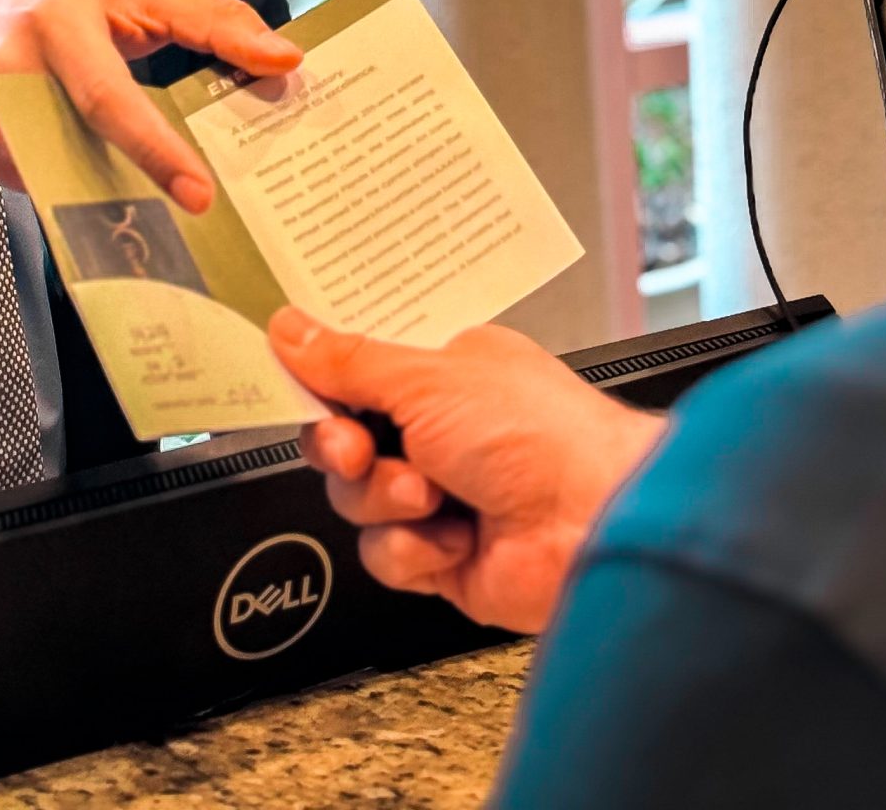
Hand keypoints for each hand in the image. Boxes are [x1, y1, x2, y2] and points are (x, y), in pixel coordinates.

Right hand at [0, 0, 298, 211]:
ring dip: (122, 196)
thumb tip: (284, 61)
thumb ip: (209, 19)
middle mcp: (11, 74)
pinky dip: (87, 189)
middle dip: (145, 189)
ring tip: (170, 211)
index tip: (201, 195)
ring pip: (72, 179)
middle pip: (89, 152)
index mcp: (57, 23)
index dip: (156, 150)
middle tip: (202, 218)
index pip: (109, 98)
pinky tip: (115, 187)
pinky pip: (49, 186)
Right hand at [269, 308, 665, 631]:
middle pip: (343, 438)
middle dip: (344, 446)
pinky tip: (456, 537)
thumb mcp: (428, 378)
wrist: (593, 524)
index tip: (295, 377)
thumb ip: (349, 361)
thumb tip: (291, 329)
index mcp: (442, 371)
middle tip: (359, 446)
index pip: (359, 366)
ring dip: (387, 498)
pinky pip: (383, 555)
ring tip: (433, 493)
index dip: (324, 376)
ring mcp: (440, 495)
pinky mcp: (442, 556)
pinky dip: (414, 549)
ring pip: (355, 499)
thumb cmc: (543, 434)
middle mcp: (439, 430)